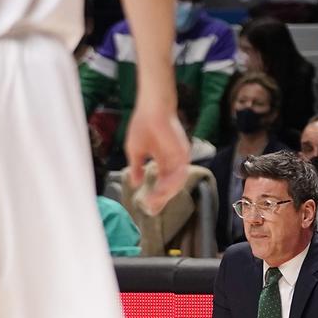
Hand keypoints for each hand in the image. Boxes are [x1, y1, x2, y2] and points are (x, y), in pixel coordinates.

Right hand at [125, 96, 188, 216]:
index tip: (146, 205)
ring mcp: (179, 157)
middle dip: (160, 199)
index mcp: (164, 161)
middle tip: (150, 209)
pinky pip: (180, 173)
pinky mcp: (183, 152)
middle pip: (170, 187)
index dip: (155, 195)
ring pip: (176, 182)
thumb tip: (134, 183)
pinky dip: (171, 183)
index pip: (162, 184)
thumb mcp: (135, 151)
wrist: (151, 108)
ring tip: (153, 200)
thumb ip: (136, 168)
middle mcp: (173, 162)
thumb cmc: (143, 125)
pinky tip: (160, 189)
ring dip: (165, 193)